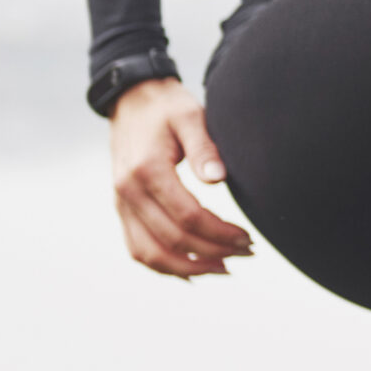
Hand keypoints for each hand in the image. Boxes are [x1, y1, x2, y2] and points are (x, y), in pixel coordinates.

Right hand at [109, 78, 252, 278]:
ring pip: (150, 254)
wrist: (131, 100)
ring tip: (224, 267)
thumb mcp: (190, 116)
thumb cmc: (167, 107)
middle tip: (248, 251)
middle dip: (214, 252)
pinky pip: (137, 248)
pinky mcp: (122, 209)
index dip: (220, 233)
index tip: (248, 237)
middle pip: (172, 240)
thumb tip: (219, 178)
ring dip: (189, 268)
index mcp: (146, 170)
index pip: (187, 217)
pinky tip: (193, 270)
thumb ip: (204, 147)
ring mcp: (121, 203)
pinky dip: (164, 266)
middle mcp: (128, 192)